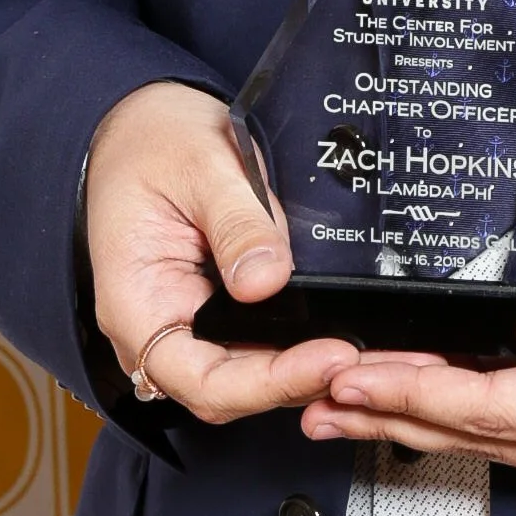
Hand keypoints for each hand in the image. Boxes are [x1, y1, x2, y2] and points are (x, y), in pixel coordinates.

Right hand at [86, 80, 359, 425]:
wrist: (141, 126)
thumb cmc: (155, 143)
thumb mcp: (200, 166)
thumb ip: (236, 222)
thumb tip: (268, 281)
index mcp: (137, 305)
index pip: (203, 379)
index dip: (269, 383)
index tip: (330, 357)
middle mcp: (162, 331)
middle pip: (235, 388)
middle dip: (305, 382)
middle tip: (373, 359)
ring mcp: (191, 326)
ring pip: (254, 374)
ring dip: (313, 371)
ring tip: (378, 355)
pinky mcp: (220, 313)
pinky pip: (261, 345)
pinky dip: (304, 345)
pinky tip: (351, 335)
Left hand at [300, 182, 515, 479]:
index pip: (507, 407)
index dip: (427, 391)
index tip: (362, 372)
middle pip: (487, 437)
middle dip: (397, 416)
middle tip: (317, 397)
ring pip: (496, 440)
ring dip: (415, 423)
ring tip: (342, 409)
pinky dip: (458, 416)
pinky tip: (418, 405)